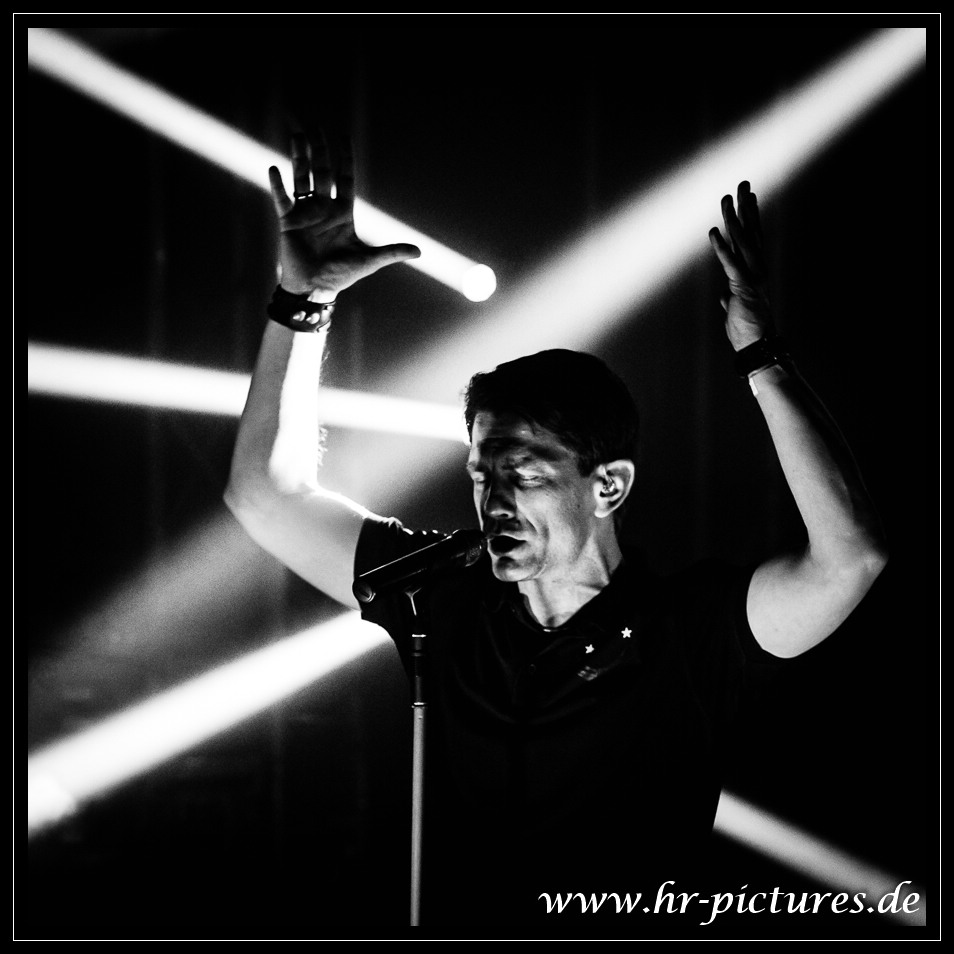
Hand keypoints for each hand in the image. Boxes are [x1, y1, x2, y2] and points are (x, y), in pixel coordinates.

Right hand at [268, 131, 419, 297]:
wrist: (316, 289)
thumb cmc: (341, 275)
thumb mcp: (369, 261)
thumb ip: (392, 252)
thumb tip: (419, 251)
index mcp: (342, 212)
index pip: (344, 178)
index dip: (345, 157)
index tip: (344, 135)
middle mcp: (323, 207)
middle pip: (321, 170)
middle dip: (319, 147)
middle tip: (315, 123)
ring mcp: (305, 213)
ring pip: (301, 178)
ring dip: (299, 157)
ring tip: (296, 134)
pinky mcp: (288, 222)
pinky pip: (282, 199)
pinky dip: (278, 185)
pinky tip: (273, 167)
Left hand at [708, 181, 773, 349]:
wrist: (756, 347)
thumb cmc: (747, 331)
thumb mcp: (735, 311)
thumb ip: (730, 299)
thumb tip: (723, 298)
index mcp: (754, 271)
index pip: (752, 238)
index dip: (750, 216)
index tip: (748, 196)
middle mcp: (757, 270)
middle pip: (751, 232)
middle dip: (746, 207)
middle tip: (742, 183)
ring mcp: (751, 277)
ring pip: (741, 242)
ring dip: (733, 219)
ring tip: (727, 199)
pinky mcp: (742, 288)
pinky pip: (730, 263)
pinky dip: (721, 248)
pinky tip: (714, 232)